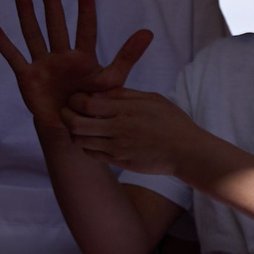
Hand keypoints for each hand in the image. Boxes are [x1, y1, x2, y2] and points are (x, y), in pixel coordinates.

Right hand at [0, 0, 152, 135]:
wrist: (71, 125)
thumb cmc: (92, 101)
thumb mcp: (112, 80)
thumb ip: (127, 57)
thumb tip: (148, 32)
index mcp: (83, 57)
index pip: (85, 30)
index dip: (85, 12)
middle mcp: (62, 56)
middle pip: (56, 27)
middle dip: (52, 7)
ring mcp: (43, 64)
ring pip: (34, 36)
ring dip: (27, 16)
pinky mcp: (27, 76)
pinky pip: (14, 57)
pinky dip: (3, 43)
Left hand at [63, 87, 194, 176]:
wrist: (188, 152)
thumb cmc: (173, 122)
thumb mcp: (153, 99)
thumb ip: (124, 94)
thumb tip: (98, 92)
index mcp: (127, 111)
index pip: (85, 104)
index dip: (74, 100)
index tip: (77, 98)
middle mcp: (119, 130)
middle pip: (75, 124)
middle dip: (66, 116)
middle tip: (69, 112)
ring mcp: (118, 148)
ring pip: (80, 141)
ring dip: (75, 132)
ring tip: (82, 126)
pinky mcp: (119, 161)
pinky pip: (92, 154)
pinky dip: (86, 146)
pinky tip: (95, 139)